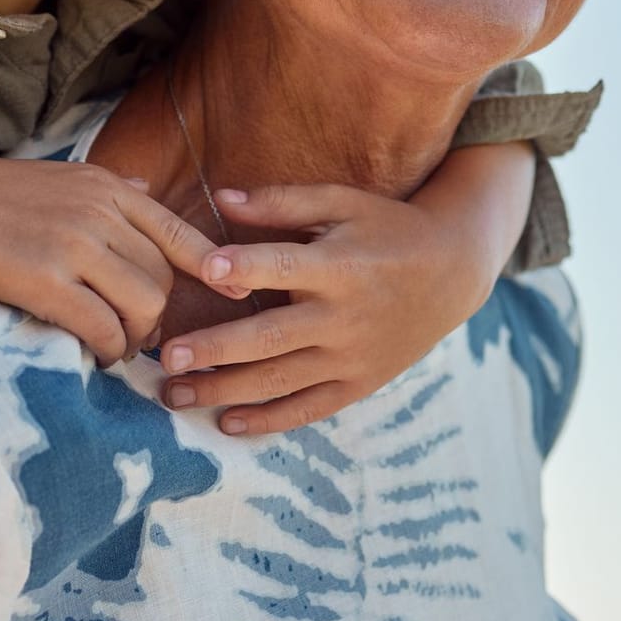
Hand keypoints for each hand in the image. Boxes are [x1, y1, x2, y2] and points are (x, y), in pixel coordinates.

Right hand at [0, 158, 218, 366]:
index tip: (232, 293)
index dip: (213, 268)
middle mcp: (98, 212)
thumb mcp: (54, 179)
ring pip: (144, 307)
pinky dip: (107, 350)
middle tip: (136, 336)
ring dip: (134, 338)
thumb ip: (105, 190)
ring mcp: (74, 246)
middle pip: (164, 278)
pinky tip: (92, 355)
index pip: (180, 231)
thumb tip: (146, 187)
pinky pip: (104, 329)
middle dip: (158, 317)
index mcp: (106, 187)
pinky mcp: (46, 282)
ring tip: (113, 347)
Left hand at [159, 169, 522, 434]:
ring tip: (174, 396)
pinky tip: (227, 423)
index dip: (246, 267)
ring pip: (281, 380)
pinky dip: (269, 420)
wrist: (453, 272)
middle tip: (167, 358)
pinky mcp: (359, 383)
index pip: (286, 267)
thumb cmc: (386, 228)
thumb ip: (282, 202)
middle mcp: (344, 316)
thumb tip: (221, 197)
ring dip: (225, 391)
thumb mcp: (343, 203)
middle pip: (272, 337)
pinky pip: (309, 408)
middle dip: (216, 349)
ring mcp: (352, 356)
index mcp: (339, 265)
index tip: (207, 269)